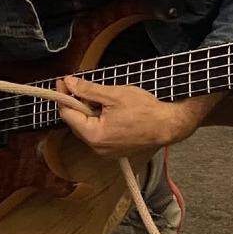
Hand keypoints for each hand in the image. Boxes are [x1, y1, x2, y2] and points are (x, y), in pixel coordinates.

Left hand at [55, 76, 224, 156]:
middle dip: (76, 103)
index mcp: (94, 135)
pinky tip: (107, 108)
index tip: (63, 81)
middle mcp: (97, 148)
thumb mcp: (113, 95)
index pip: (67, 115)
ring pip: (88, 127)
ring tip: (97, 95)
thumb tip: (68, 82)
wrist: (169, 124)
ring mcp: (106, 151)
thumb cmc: (144, 110)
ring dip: (88, 111)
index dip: (63, 96)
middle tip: (79, 85)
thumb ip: (88, 90)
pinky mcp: (115, 150)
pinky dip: (99, 119)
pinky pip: (99, 133)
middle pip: (76, 122)